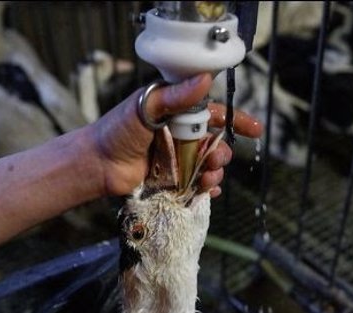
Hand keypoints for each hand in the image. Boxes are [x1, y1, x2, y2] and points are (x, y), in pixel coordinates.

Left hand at [90, 73, 262, 197]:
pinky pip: (196, 186)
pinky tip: (206, 192)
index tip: (255, 130)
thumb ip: (176, 96)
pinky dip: (206, 190)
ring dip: (214, 173)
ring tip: (206, 179)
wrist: (96, 164)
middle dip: (222, 153)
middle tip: (214, 159)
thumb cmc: (116, 131)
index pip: (213, 113)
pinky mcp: (171, 181)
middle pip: (215, 144)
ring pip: (209, 166)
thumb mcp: (146, 106)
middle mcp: (180, 135)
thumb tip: (206, 79)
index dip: (236, 121)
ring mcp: (177, 159)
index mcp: (177, 112)